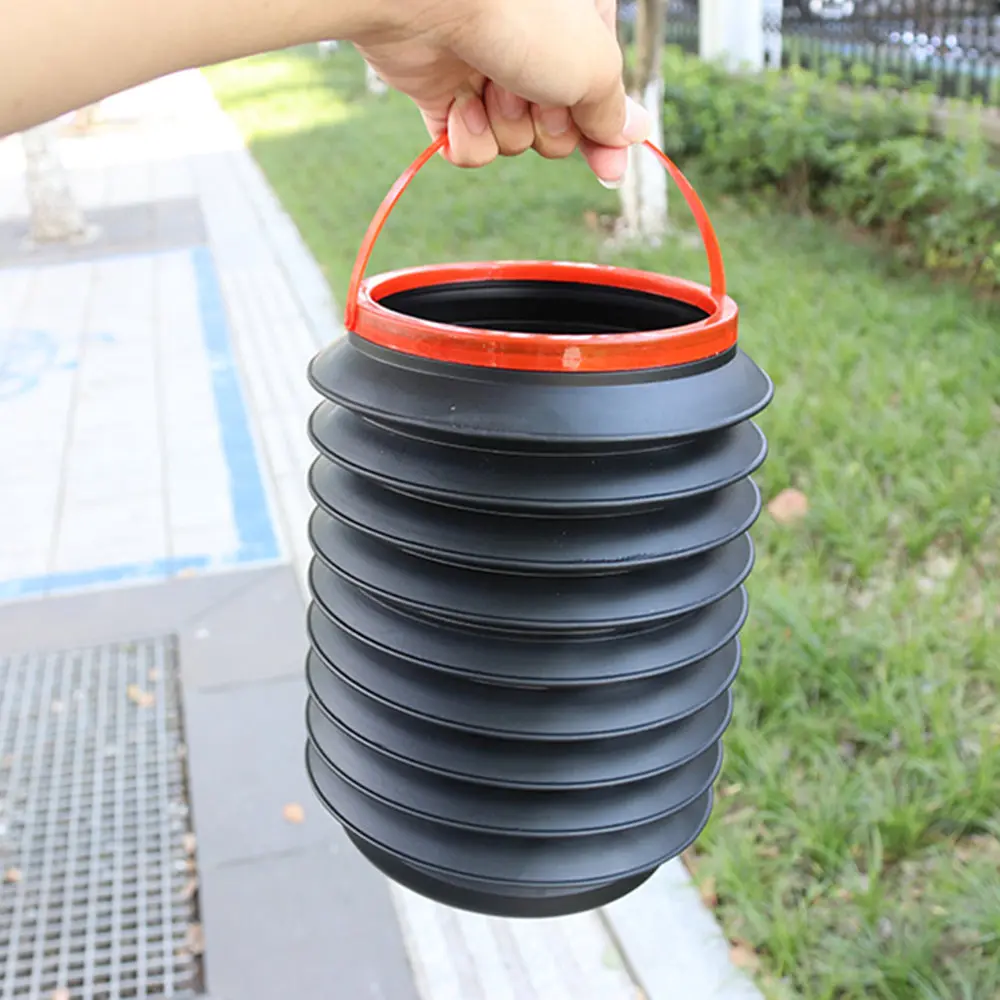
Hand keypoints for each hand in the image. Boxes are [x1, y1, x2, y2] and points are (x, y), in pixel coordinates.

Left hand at [351, 0, 649, 184]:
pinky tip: (459, 105)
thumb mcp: (593, 68)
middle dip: (546, 125)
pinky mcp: (442, 94)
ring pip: (512, 140)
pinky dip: (467, 137)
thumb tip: (631, 135)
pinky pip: (469, 148)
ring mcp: (485, 70)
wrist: (429, 0)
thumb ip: (611, 111)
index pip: (599, 96)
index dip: (603, 137)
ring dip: (506, 126)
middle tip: (536, 96)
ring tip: (493, 86)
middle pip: (556, 127)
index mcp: (576, 25)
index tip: (608, 171)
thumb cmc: (522, 16)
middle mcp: (531, 46)